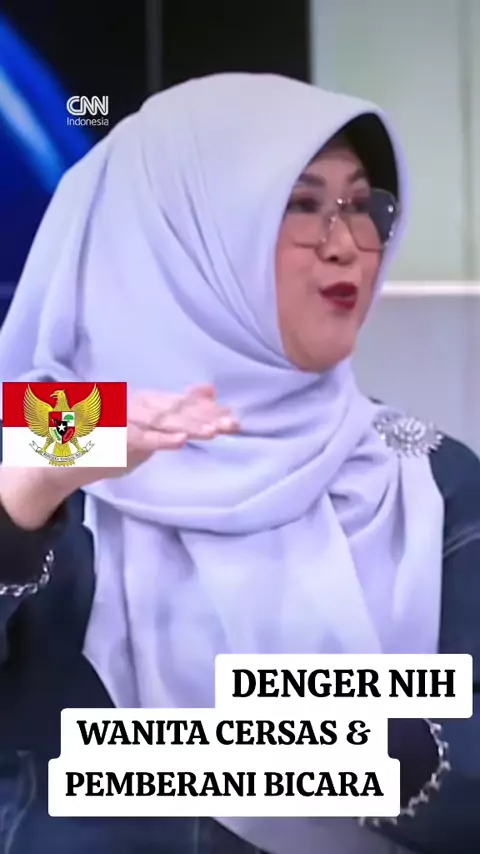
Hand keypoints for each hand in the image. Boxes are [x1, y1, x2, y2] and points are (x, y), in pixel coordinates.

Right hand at [120, 383, 238, 471]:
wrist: (71, 454)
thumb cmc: (115, 438)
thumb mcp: (152, 423)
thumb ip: (179, 407)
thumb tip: (209, 390)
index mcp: (148, 400)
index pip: (184, 403)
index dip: (209, 411)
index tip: (233, 419)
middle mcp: (138, 402)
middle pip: (177, 409)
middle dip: (206, 417)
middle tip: (232, 425)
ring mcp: (125, 417)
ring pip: (162, 420)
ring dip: (188, 426)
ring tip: (213, 432)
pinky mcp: (113, 436)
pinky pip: (141, 438)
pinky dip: (161, 439)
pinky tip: (181, 442)